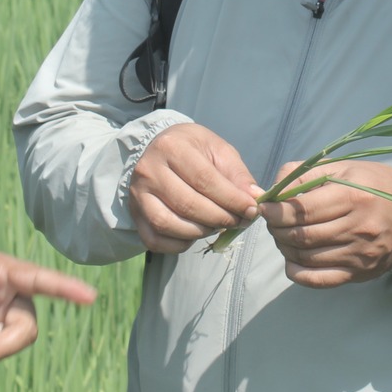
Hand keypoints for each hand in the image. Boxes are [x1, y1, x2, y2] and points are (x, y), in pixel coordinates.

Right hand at [128, 122, 261, 253]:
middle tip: (239, 221)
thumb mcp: (218, 151)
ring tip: (218, 225)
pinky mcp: (135, 215)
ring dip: (201, 232)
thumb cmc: (193, 150)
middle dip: (220, 218)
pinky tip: (196, 234)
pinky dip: (180, 244)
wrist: (158, 151)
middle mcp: (149, 170)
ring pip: (169, 225)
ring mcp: (138, 195)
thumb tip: (255, 199)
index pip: (204, 180)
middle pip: (188, 204)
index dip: (231, 199)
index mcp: (171, 147)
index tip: (252, 210)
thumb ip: (237, 174)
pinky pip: (156, 240)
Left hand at [259, 160, 391, 286]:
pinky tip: (292, 259)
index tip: (265, 207)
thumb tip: (271, 190)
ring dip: (284, 247)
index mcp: (353, 196)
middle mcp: (358, 227)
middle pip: (301, 235)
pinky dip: (298, 273)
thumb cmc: (376, 184)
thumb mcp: (344, 167)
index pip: (302, 210)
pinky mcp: (360, 273)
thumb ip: (305, 174)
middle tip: (271, 221)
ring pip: (306, 257)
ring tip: (282, 235)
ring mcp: (360, 254)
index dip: (275, 211)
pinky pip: (320, 280)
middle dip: (276, 229)